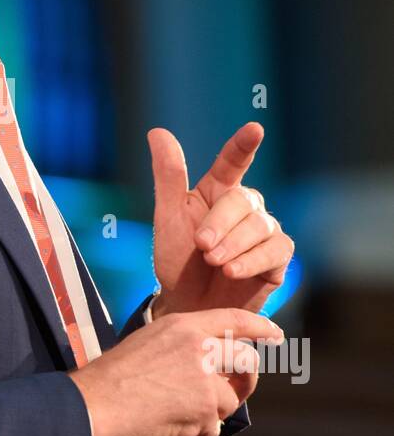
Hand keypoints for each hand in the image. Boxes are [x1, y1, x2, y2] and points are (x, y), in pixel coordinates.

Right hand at [69, 307, 282, 435]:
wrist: (95, 404)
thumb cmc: (113, 375)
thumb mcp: (150, 340)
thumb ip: (184, 344)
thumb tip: (210, 361)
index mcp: (186, 326)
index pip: (236, 319)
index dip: (260, 327)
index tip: (275, 335)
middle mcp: (202, 349)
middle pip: (247, 361)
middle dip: (245, 379)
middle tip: (234, 390)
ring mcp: (206, 382)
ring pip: (230, 400)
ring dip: (211, 412)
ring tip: (178, 415)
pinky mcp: (204, 413)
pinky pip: (213, 427)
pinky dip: (196, 433)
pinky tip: (170, 429)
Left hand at [147, 122, 294, 317]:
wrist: (189, 305)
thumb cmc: (179, 260)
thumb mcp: (167, 219)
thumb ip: (168, 177)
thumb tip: (157, 132)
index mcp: (218, 190)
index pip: (233, 160)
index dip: (243, 145)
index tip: (255, 129)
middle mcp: (246, 207)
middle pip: (243, 201)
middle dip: (220, 224)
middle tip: (201, 246)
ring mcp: (265, 231)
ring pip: (260, 226)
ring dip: (233, 245)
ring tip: (213, 262)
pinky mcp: (278, 257)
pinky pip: (275, 251)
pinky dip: (251, 261)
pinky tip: (232, 272)